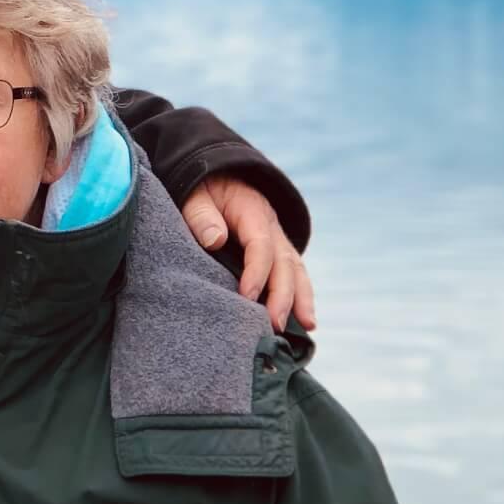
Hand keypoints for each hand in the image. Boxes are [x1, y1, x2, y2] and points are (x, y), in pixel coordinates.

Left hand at [180, 176, 317, 333]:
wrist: (219, 176)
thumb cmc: (203, 191)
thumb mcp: (196, 196)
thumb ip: (202, 216)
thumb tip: (215, 240)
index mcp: (253, 212)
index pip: (260, 245)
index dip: (255, 272)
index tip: (246, 297)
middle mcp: (273, 227)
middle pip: (284, 263)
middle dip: (282, 295)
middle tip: (274, 324)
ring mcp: (279, 240)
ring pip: (296, 270)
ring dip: (301, 299)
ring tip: (307, 326)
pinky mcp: (277, 252)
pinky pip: (294, 274)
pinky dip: (301, 296)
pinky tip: (306, 322)